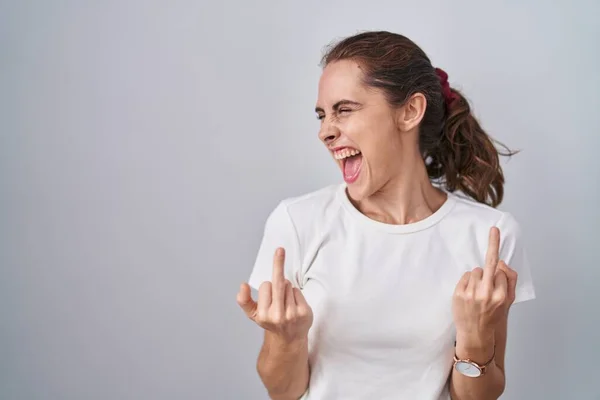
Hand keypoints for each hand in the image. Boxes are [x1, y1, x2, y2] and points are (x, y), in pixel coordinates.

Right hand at [237, 247, 312, 342]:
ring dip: (286, 289)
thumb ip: (244, 301)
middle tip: (280, 249)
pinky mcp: (303, 312)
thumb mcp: (253, 314)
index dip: (267, 288)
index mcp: (263, 314)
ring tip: (285, 302)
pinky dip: (295, 293)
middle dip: (278, 263)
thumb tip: (242, 285)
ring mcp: (291, 314)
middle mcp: (277, 315)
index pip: (265, 286)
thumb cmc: (271, 321)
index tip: (268, 290)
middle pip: (278, 282)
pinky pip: (297, 290)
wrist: (289, 338)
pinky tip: (294, 304)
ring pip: (288, 285)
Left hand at [452, 227, 518, 343]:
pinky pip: (465, 276)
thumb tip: (502, 262)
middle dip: (493, 245)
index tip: (499, 239)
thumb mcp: (509, 301)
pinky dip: (467, 281)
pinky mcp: (459, 294)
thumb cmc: (493, 315)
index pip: (500, 271)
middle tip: (494, 229)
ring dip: (477, 277)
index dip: (498, 273)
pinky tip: (469, 293)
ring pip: (476, 271)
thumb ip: (510, 280)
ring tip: (478, 293)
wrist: (476, 333)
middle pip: (489, 265)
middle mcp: (487, 294)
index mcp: (501, 296)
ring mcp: (472, 294)